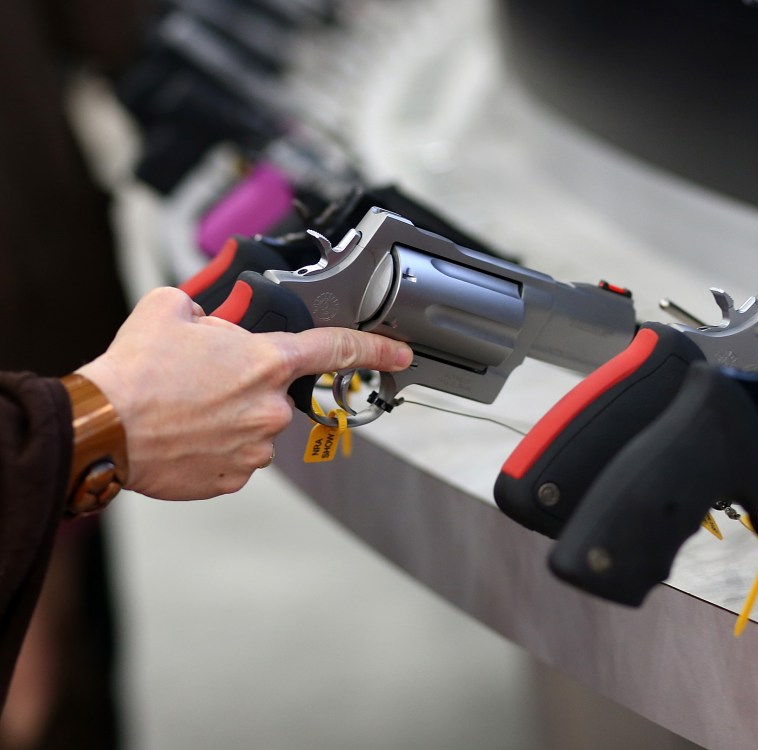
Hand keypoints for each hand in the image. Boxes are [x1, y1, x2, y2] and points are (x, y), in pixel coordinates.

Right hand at [77, 287, 412, 499]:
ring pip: (255, 425)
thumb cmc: (136, 373)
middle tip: (206, 381)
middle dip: (248, 383)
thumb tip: (210, 312)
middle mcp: (269, 407)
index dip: (376, 348)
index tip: (399, 353)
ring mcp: (256, 446)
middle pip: (276, 391)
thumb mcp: (170, 308)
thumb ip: (208, 306)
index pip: (337, 348)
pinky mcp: (234, 476)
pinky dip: (216, 446)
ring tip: (187, 409)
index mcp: (266, 361)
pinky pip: (237, 456)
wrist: (103, 428)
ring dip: (230, 417)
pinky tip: (187, 435)